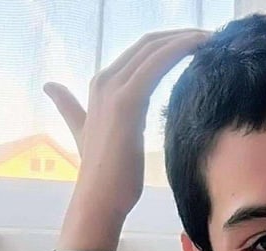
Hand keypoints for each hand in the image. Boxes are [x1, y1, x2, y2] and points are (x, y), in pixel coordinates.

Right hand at [45, 29, 209, 250]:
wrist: (99, 200)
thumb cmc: (105, 175)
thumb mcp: (84, 132)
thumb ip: (71, 109)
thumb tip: (51, 87)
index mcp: (101, 86)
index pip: (141, 52)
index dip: (171, 43)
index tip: (201, 46)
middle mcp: (105, 81)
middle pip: (149, 44)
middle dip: (182, 36)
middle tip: (214, 39)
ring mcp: (113, 89)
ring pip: (154, 48)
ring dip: (187, 38)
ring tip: (214, 40)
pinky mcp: (126, 101)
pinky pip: (157, 63)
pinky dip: (181, 48)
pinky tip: (202, 47)